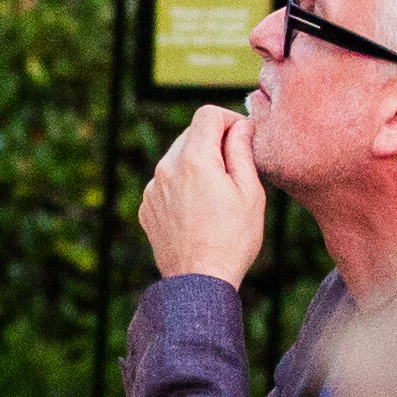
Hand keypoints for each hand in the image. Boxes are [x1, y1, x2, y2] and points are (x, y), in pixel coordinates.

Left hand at [139, 105, 268, 288]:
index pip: (208, 114)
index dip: (230, 120)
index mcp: (193, 159)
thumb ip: (242, 152)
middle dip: (215, 142)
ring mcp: (153, 188)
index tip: (244, 138)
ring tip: (218, 196)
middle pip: (191, 134)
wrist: (199, 282)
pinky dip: (182, 186)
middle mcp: (166, 168)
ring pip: (177, 159)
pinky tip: (199, 211)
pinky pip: (166, 182)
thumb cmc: (232, 239)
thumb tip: (240, 126)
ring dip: (198, 165)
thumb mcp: (250, 192)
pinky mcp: (147, 207)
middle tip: (236, 170)